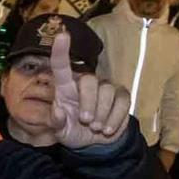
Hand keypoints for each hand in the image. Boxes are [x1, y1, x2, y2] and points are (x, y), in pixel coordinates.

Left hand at [48, 31, 131, 148]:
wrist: (92, 142)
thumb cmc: (71, 130)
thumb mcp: (59, 131)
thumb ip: (55, 121)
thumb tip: (59, 111)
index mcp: (65, 88)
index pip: (61, 66)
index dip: (61, 51)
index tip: (62, 35)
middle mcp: (85, 83)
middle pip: (90, 80)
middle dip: (88, 102)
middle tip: (85, 121)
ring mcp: (105, 88)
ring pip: (107, 91)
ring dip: (101, 114)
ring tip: (95, 127)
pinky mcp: (122, 96)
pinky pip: (122, 102)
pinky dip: (115, 118)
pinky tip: (107, 130)